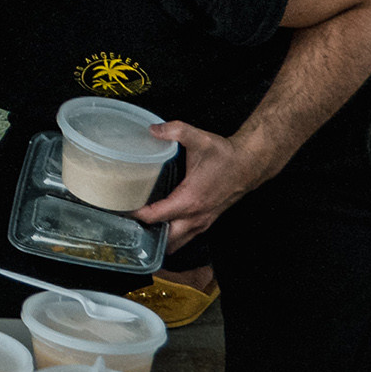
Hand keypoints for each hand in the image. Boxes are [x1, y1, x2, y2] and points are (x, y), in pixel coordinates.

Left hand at [133, 121, 260, 248]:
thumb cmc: (226, 156)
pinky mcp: (207, 221)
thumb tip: (153, 129)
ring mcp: (203, 222)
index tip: (121, 208)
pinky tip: (161, 225)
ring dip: (159, 239)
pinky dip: (172, 236)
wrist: (249, 165)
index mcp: (190, 200)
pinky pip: (186, 237)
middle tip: (126, 222)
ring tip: (140, 227)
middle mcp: (196, 217)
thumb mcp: (200, 139)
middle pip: (165, 239)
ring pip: (177, 242)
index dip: (136, 214)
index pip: (156, 216)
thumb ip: (175, 131)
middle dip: (145, 234)